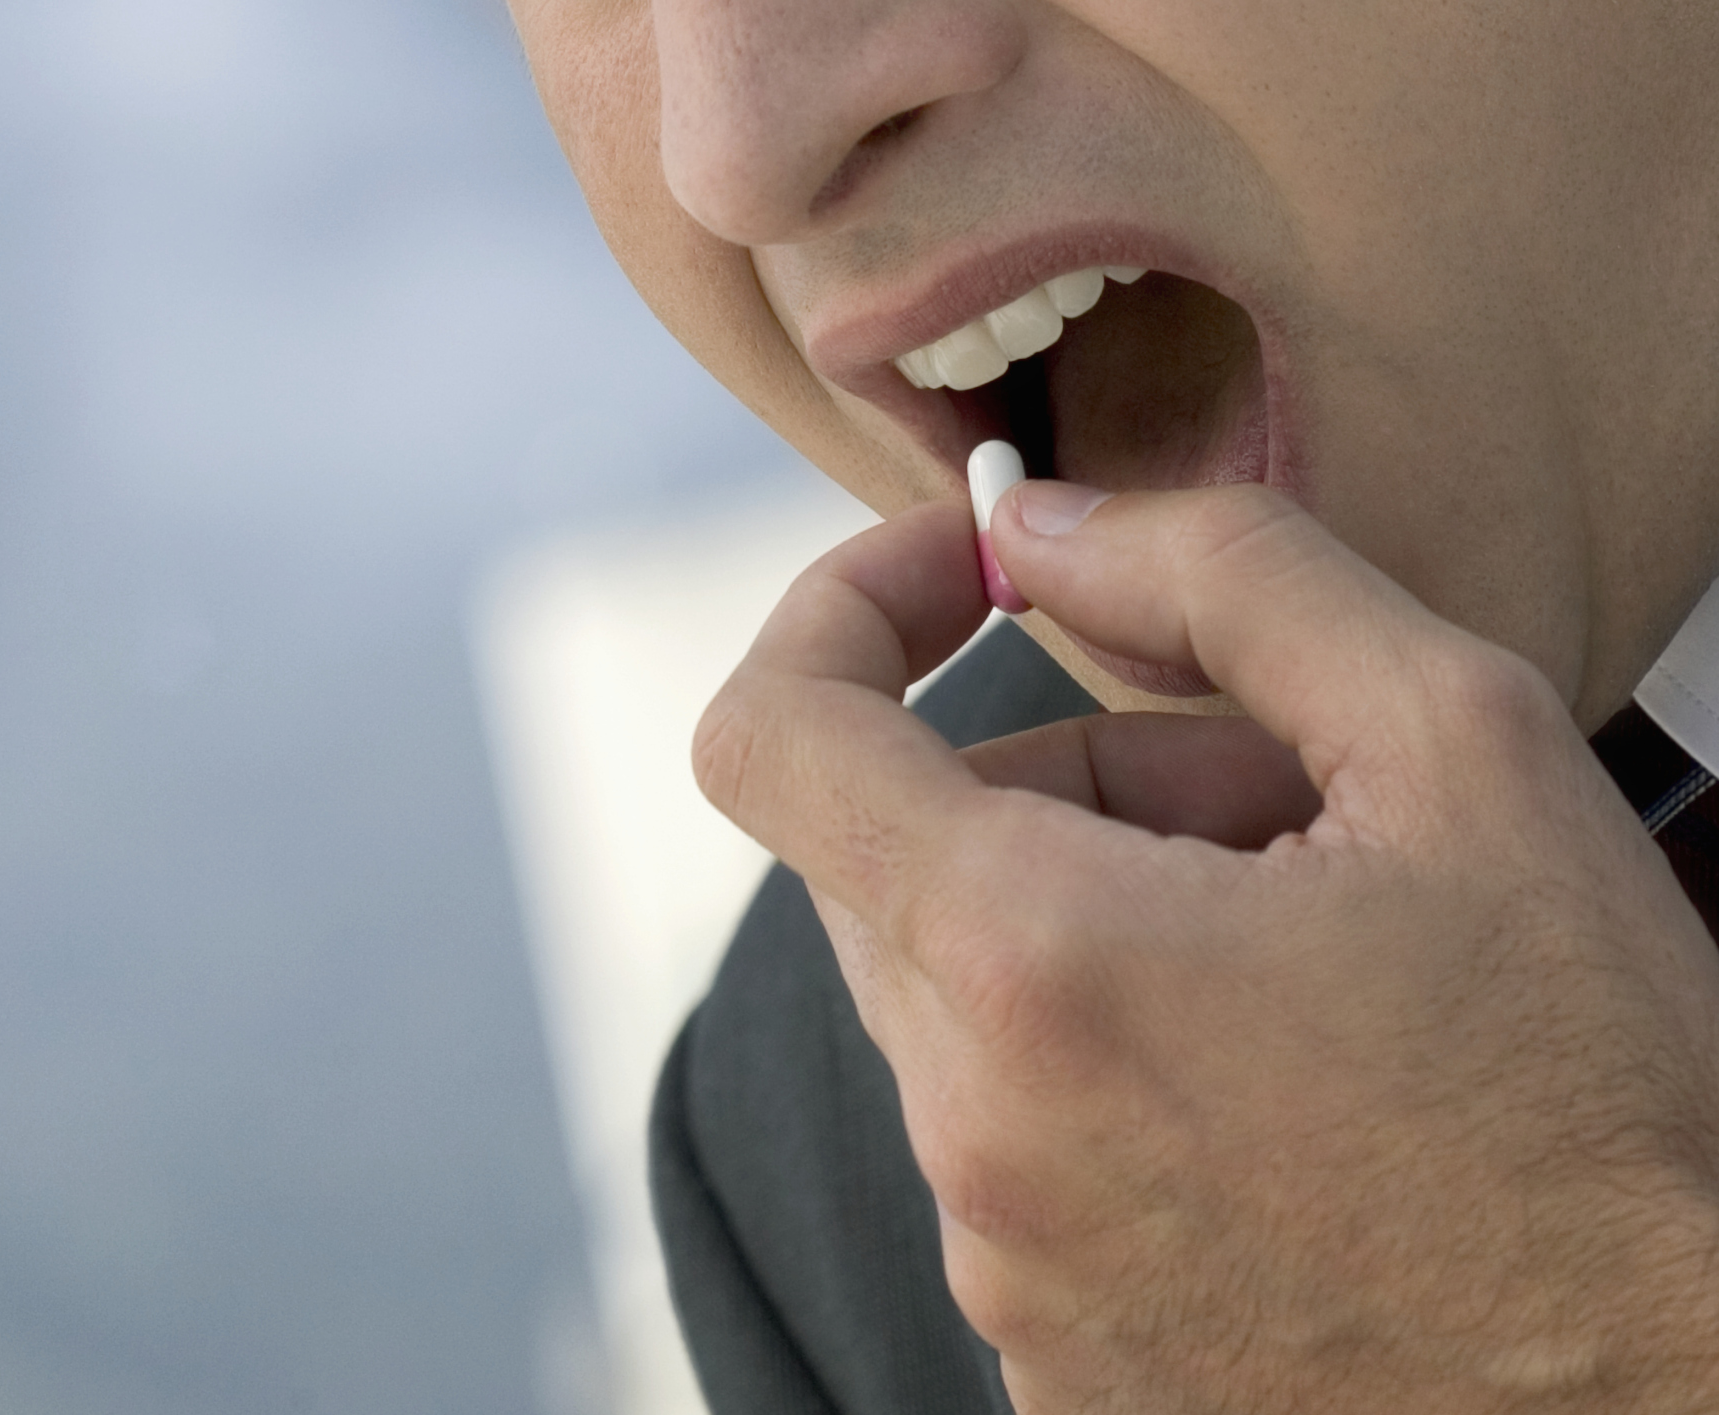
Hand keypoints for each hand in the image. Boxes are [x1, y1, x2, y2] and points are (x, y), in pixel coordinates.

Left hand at [692, 483, 1718, 1411]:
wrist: (1688, 1401)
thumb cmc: (1605, 1096)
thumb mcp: (1462, 749)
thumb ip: (1223, 579)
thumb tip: (1037, 525)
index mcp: (1038, 964)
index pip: (771, 738)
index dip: (842, 617)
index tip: (963, 585)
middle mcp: (976, 1133)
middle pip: (899, 862)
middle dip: (1054, 786)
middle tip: (1260, 806)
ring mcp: (1000, 1260)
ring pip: (964, 1000)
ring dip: (1094, 933)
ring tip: (1309, 973)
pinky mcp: (1042, 1347)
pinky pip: (1007, 1139)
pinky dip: (1101, 1075)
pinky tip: (1280, 1100)